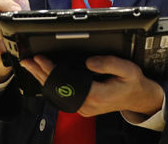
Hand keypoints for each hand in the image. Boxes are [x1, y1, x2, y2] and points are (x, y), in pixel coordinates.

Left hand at [20, 55, 163, 117]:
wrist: (139, 98)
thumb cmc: (133, 83)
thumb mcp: (127, 69)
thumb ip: (108, 63)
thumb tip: (89, 61)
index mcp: (96, 94)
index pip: (66, 82)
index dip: (51, 70)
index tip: (41, 59)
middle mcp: (87, 104)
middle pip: (58, 89)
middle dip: (41, 73)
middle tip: (28, 60)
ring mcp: (84, 108)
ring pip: (58, 94)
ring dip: (44, 79)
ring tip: (31, 67)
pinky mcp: (83, 106)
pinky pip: (63, 96)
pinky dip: (52, 85)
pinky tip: (45, 77)